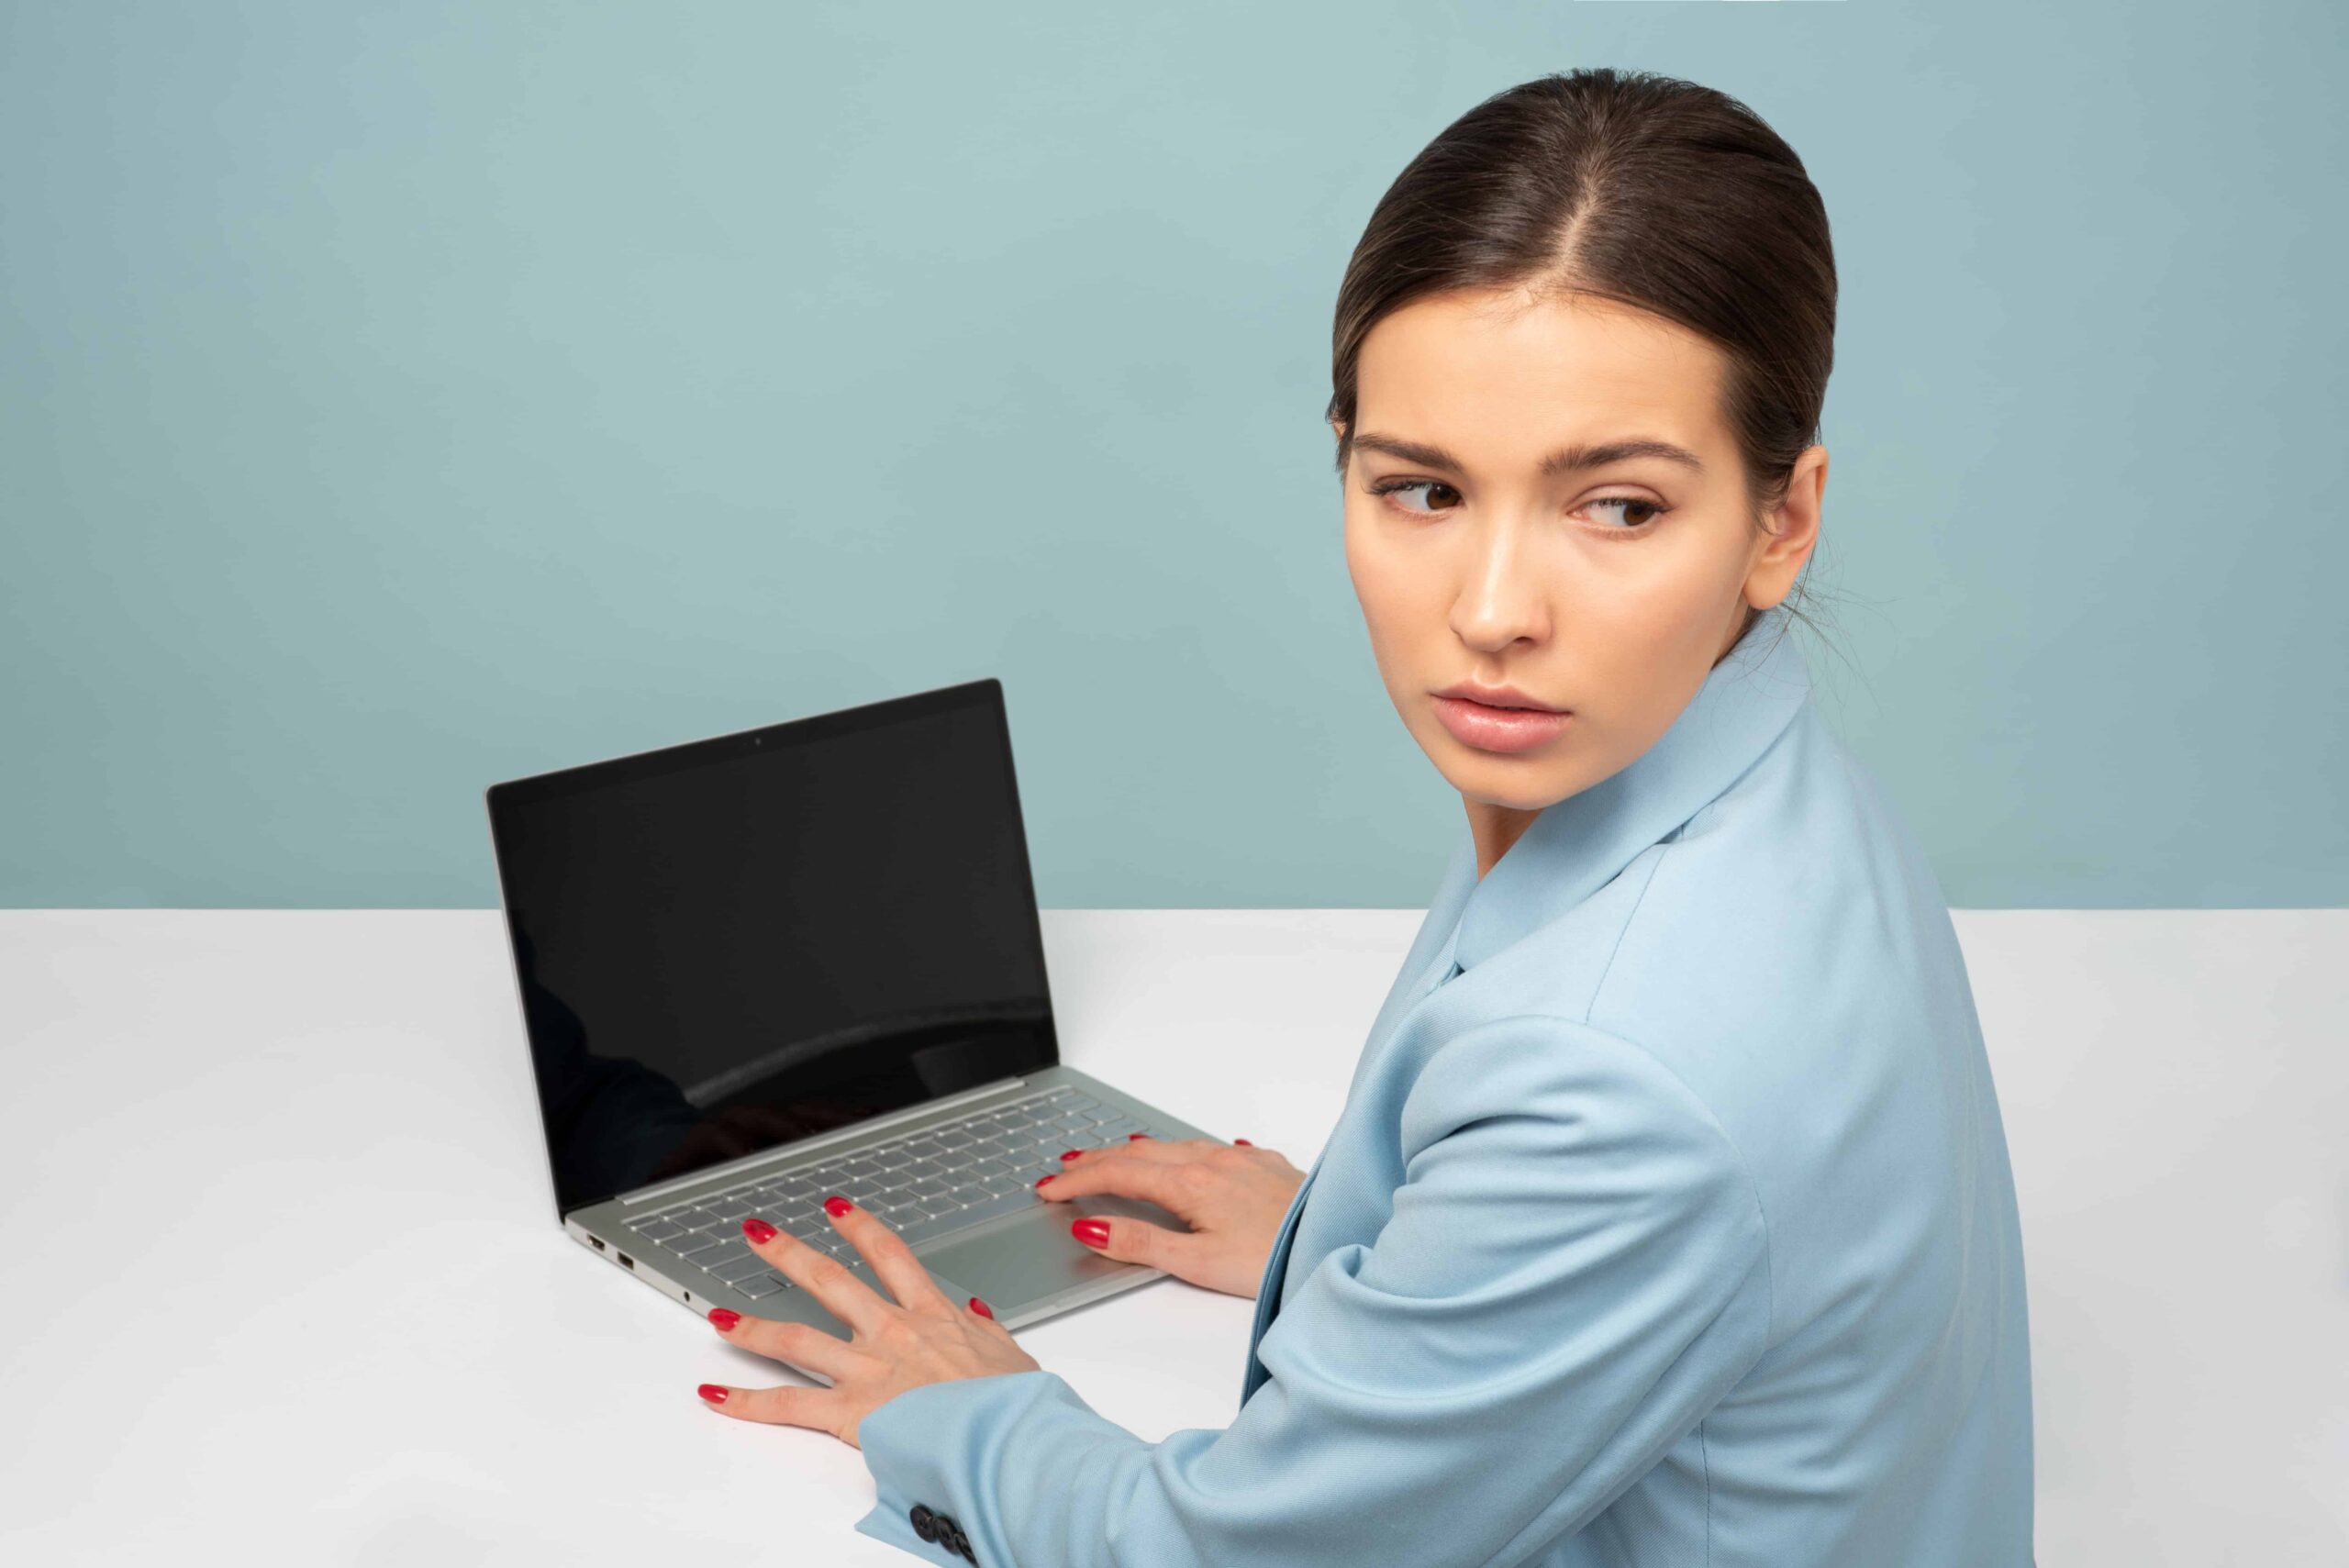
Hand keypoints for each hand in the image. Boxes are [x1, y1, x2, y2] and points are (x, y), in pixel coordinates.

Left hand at [695, 1198, 1041, 1447]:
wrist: (1006, 1435)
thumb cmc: (1013, 1405)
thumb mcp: (1010, 1356)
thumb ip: (986, 1332)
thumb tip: (974, 1314)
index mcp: (933, 1316)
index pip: (890, 1257)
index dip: (860, 1227)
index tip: (838, 1209)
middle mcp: (893, 1332)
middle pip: (830, 1280)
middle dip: (790, 1253)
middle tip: (760, 1234)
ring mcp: (868, 1369)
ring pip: (796, 1338)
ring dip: (752, 1325)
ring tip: (718, 1315)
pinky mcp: (851, 1411)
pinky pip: (788, 1405)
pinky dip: (748, 1402)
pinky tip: (717, 1396)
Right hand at [1037, 1136, 1304, 1299]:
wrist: (1339, 1243)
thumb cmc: (1277, 1261)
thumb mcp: (1199, 1264)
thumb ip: (1141, 1243)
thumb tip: (1091, 1227)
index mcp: (1193, 1184)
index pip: (1118, 1174)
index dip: (1078, 1181)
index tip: (1048, 1188)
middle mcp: (1216, 1161)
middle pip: (1142, 1153)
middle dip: (1098, 1159)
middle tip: (1064, 1168)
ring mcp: (1243, 1160)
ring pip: (1176, 1146)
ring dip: (1137, 1152)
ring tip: (1112, 1157)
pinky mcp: (1268, 1166)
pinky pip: (1212, 1148)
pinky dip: (1182, 1152)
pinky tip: (1187, 1157)